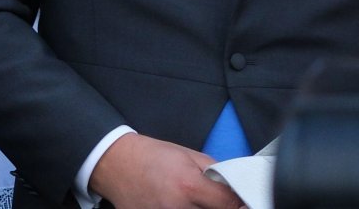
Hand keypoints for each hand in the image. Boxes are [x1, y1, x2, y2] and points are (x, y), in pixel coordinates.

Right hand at [89, 134, 243, 207]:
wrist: (117, 164)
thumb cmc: (152, 156)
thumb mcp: (189, 155)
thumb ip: (215, 172)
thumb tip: (234, 186)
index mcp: (189, 187)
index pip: (228, 204)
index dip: (238, 202)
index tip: (242, 201)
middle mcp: (177, 208)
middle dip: (219, 207)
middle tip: (213, 198)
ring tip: (191, 199)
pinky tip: (177, 204)